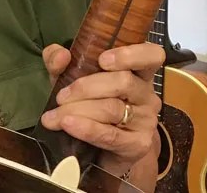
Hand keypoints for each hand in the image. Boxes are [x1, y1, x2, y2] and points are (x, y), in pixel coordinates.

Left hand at [40, 43, 163, 184]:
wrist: (99, 152)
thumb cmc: (88, 105)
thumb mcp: (69, 78)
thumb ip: (59, 61)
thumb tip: (61, 56)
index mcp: (137, 71)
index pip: (151, 55)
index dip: (131, 54)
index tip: (102, 59)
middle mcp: (147, 94)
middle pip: (123, 82)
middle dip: (85, 88)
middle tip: (60, 97)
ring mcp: (146, 120)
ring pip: (113, 108)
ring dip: (78, 110)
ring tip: (55, 116)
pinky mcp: (139, 144)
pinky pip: (111, 135)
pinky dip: (87, 129)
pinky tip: (68, 125)